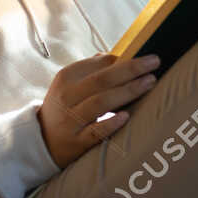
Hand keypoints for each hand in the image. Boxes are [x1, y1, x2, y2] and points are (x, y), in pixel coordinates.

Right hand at [36, 52, 159, 168]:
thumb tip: (119, 56)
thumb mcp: (70, 84)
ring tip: (149, 82)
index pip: (97, 64)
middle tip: (154, 62)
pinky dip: (110, 123)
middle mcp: (67, 97)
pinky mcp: (76, 141)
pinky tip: (126, 116)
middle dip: (131, 69)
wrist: (43, 141)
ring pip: (100, 102)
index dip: (122, 59)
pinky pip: (95, 132)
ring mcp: (71, 120)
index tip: (144, 56)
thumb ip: (93, 69)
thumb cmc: (64, 107)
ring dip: (127, 91)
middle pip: (102, 79)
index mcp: (66, 78)